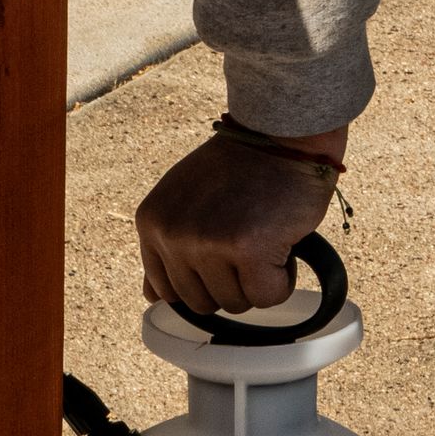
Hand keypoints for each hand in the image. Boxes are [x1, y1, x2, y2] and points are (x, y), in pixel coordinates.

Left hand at [135, 123, 347, 317]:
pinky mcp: (247, 248)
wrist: (282, 132)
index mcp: (152, 223)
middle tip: (248, 243)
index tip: (221, 257)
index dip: (202, 281)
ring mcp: (207, 242)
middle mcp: (172, 234)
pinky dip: (282, 280)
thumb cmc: (240, 167)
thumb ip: (166, 246)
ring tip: (265, 238)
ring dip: (258, 281)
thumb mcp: (185, 200)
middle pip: (200, 303)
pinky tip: (282, 246)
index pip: (165, 291)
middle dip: (231, 282)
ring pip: (234, 303)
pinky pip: (266, 296)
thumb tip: (152, 296)